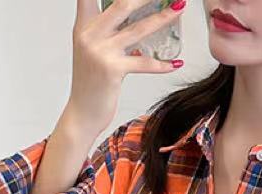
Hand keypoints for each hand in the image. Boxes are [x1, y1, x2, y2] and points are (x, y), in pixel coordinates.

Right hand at [66, 0, 186, 139]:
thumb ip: (109, 34)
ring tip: (179, 8)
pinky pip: (144, 63)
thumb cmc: (91, 83)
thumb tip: (136, 25)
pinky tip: (176, 63)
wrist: (82, 113)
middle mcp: (89, 34)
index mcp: (83, 25)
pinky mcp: (113, 70)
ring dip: (162, 18)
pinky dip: (162, 64)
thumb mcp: (93, 52)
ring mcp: (101, 51)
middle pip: (121, 4)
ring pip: (138, 29)